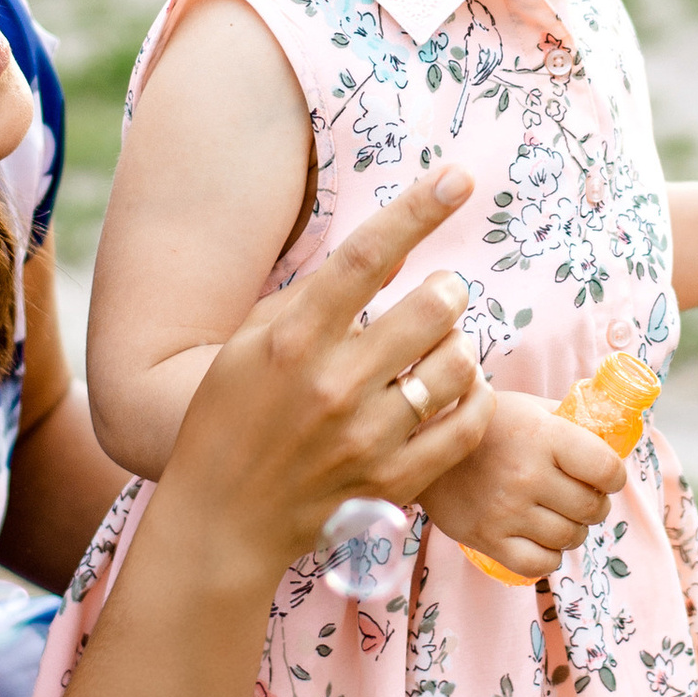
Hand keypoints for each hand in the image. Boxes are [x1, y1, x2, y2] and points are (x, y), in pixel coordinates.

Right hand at [160, 167, 491, 579]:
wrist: (222, 520)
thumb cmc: (228, 418)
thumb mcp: (249, 344)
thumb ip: (312, 296)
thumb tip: (386, 253)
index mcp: (291, 340)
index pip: (367, 255)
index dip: (419, 208)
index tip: (460, 176)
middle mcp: (332, 384)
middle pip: (433, 306)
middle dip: (449, 290)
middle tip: (441, 296)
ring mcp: (366, 438)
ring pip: (458, 364)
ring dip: (460, 346)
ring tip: (441, 350)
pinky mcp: (394, 481)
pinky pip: (467, 425)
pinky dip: (475, 399)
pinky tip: (459, 391)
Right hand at [418, 388, 624, 584]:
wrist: (422, 443)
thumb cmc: (485, 425)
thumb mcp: (528, 407)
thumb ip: (567, 420)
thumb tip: (610, 436)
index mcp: (544, 436)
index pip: (606, 469)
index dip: (614, 477)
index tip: (606, 478)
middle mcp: (527, 474)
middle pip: (591, 508)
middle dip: (595, 506)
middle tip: (582, 499)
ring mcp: (506, 510)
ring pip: (569, 538)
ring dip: (573, 532)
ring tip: (560, 518)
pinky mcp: (486, 538)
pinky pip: (538, 565)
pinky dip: (548, 558)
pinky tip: (541, 541)